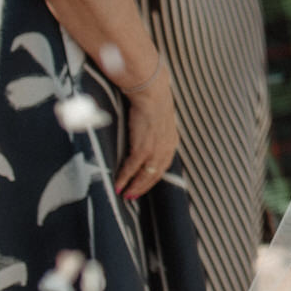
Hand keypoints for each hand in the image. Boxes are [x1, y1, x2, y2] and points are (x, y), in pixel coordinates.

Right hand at [114, 63, 178, 199]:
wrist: (151, 93)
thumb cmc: (153, 102)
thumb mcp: (160, 120)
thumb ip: (157, 132)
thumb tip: (148, 135)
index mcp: (172, 141)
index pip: (164, 165)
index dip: (154, 176)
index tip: (146, 185)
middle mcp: (167, 148)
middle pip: (156, 173)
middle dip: (144, 186)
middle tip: (133, 196)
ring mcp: (155, 149)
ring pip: (145, 174)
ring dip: (135, 186)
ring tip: (125, 194)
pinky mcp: (143, 147)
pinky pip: (133, 168)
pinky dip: (125, 177)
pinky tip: (119, 184)